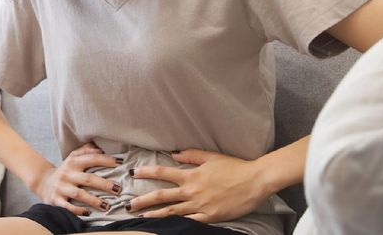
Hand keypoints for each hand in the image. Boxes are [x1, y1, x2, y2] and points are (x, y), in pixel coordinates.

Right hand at [33, 142, 122, 215]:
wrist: (43, 182)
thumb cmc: (66, 170)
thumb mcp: (73, 157)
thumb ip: (86, 150)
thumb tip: (101, 147)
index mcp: (73, 162)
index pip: (92, 159)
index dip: (107, 160)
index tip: (121, 163)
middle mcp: (67, 174)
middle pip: (88, 179)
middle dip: (104, 184)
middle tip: (118, 189)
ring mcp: (61, 187)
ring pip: (79, 194)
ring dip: (94, 200)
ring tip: (107, 206)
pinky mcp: (56, 199)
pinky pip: (68, 206)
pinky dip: (78, 210)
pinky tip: (89, 212)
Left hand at [126, 149, 267, 222]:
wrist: (254, 181)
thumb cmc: (234, 167)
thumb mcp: (211, 156)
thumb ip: (191, 155)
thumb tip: (174, 154)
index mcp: (191, 175)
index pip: (163, 173)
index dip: (146, 172)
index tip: (133, 174)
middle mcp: (192, 190)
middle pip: (162, 196)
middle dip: (143, 200)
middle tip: (128, 205)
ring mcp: (200, 205)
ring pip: (172, 211)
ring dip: (155, 215)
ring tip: (141, 217)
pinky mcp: (209, 217)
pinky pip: (189, 222)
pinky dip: (176, 224)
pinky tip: (166, 227)